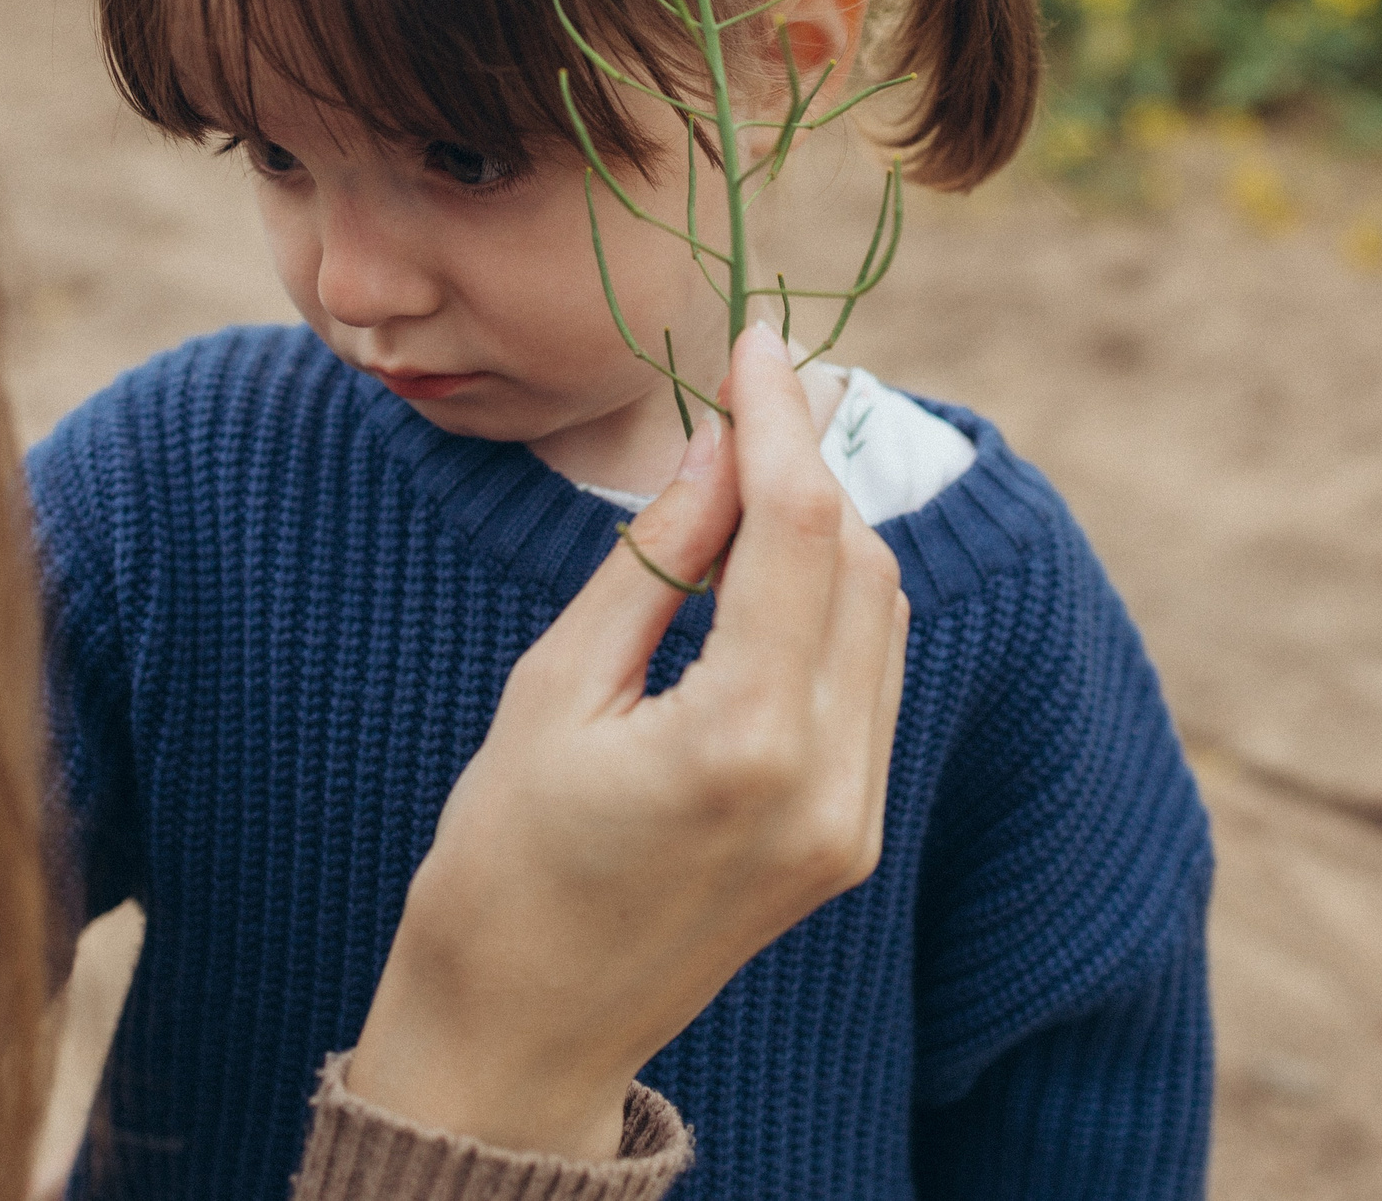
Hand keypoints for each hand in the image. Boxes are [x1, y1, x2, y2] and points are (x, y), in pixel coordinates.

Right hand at [343, 321, 909, 1159]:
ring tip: (740, 482)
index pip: (799, 528)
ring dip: (826, 531)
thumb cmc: (500, 865)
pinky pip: (871, 679)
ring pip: (881, 615)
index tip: (756, 341)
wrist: (520, 1039)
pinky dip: (831, 604)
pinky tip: (762, 574)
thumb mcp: (554, 688)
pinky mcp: (853, 837)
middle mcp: (828, 782)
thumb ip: (658, 558)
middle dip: (808, 467)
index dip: (781, 418)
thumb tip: (718, 439)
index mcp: (744, 742)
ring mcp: (853, 818)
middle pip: (859, 561)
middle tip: (740, 401)